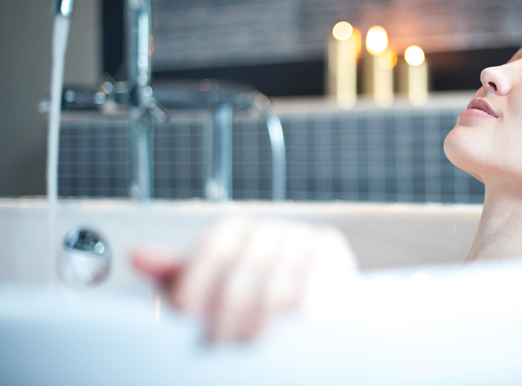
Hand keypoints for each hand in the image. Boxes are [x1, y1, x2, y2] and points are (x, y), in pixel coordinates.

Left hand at [131, 216, 357, 342]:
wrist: (306, 301)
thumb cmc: (244, 298)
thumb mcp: (203, 288)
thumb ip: (172, 274)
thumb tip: (137, 257)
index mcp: (234, 230)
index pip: (215, 245)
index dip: (197, 279)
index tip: (186, 312)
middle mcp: (269, 228)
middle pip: (245, 269)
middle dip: (227, 312)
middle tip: (216, 343)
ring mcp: (303, 239)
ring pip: (280, 287)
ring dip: (260, 323)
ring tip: (248, 346)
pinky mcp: (331, 254)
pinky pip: (314, 290)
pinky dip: (297, 317)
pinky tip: (284, 333)